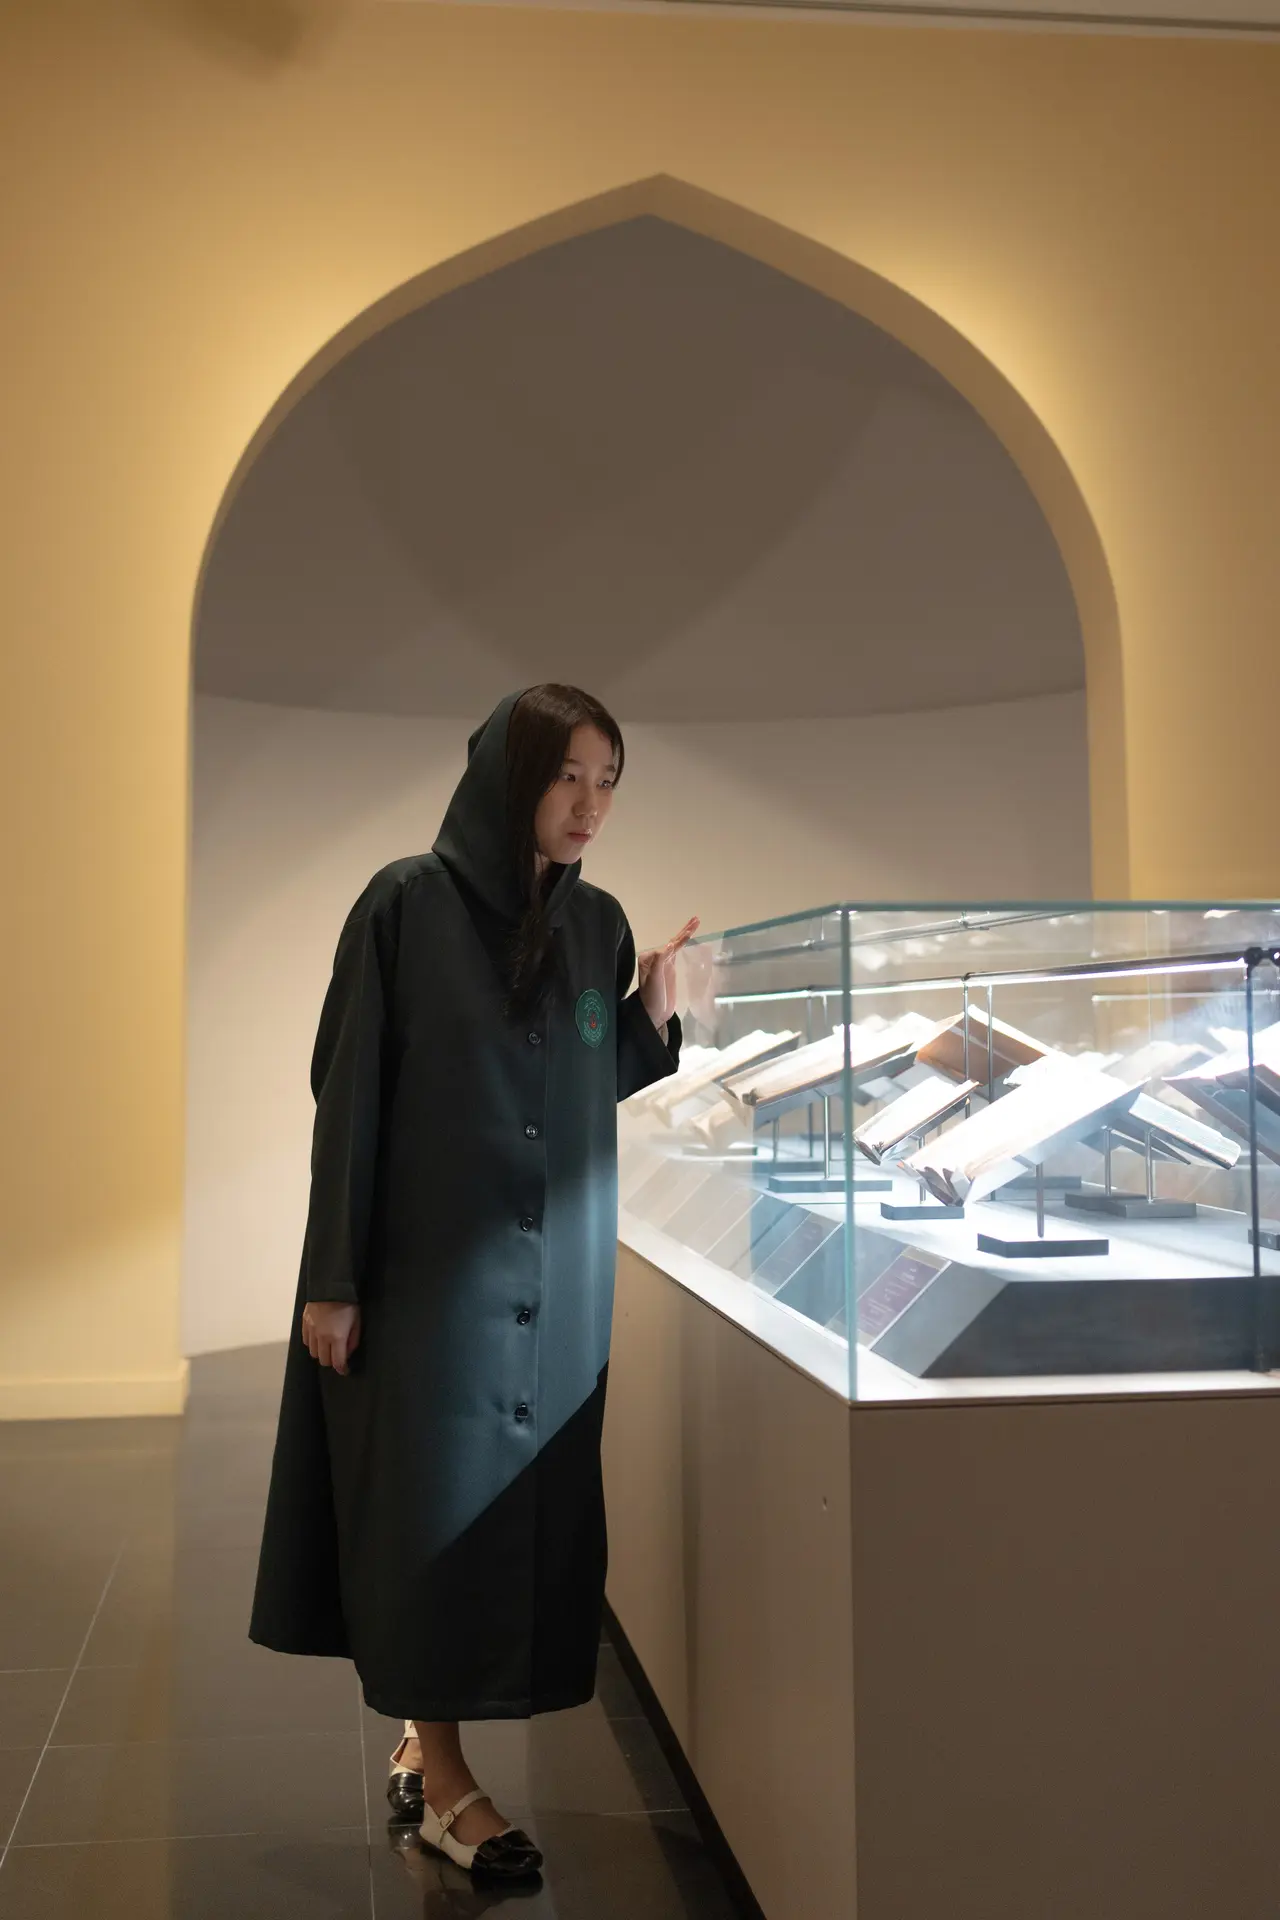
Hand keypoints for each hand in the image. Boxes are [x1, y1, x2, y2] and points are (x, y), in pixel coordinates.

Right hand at [302, 1300, 361, 1374]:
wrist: (330, 1285)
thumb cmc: (348, 1303)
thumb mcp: (357, 1321)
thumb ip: (353, 1340)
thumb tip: (348, 1353)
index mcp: (336, 1338)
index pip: (337, 1362)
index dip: (342, 1369)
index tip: (345, 1371)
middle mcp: (321, 1337)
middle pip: (324, 1360)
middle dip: (332, 1361)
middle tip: (337, 1357)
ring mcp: (311, 1331)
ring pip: (313, 1352)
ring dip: (321, 1353)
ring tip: (327, 1347)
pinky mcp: (304, 1323)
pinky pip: (305, 1341)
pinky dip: (312, 1343)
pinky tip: (318, 1338)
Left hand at [638, 917, 698, 1031]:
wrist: (654, 1014)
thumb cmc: (652, 997)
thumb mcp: (655, 979)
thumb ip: (660, 961)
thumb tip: (670, 944)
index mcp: (649, 958)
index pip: (668, 946)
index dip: (681, 938)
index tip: (691, 932)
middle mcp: (655, 958)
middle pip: (672, 941)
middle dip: (685, 931)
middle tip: (697, 919)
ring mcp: (663, 963)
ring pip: (676, 945)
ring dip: (685, 934)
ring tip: (696, 923)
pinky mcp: (669, 969)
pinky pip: (677, 953)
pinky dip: (683, 945)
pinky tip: (687, 940)